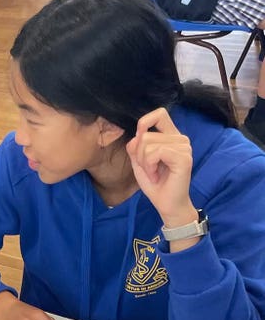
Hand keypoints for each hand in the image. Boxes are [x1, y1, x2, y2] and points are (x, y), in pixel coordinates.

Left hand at [126, 108, 195, 228]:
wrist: (167, 205)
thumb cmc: (156, 184)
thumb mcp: (140, 162)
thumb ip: (136, 146)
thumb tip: (137, 135)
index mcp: (171, 136)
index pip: (160, 114)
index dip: (145, 123)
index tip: (140, 142)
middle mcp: (180, 139)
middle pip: (145, 134)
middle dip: (139, 155)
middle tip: (149, 170)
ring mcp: (184, 147)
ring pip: (148, 143)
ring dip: (144, 163)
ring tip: (154, 174)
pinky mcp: (183, 158)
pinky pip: (155, 152)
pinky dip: (150, 166)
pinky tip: (156, 176)